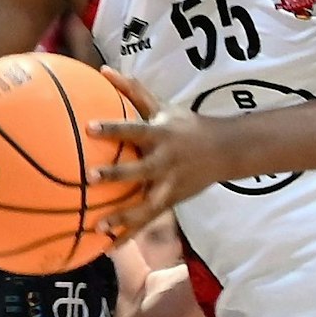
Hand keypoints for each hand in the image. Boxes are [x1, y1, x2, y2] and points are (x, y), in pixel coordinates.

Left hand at [87, 67, 228, 240]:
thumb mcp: (163, 106)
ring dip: (123, 217)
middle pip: (139, 170)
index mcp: (160, 136)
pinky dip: (129, 235)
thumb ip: (133, 90)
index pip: (134, 130)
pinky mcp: (171, 202)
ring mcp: (169, 186)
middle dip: (117, 174)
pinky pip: (147, 221)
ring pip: (146, 205)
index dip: (113, 129)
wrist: (225, 151)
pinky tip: (108, 247)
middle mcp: (165, 162)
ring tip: (99, 227)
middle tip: (91, 178)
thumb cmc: (186, 125)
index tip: (90, 128)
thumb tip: (103, 69)